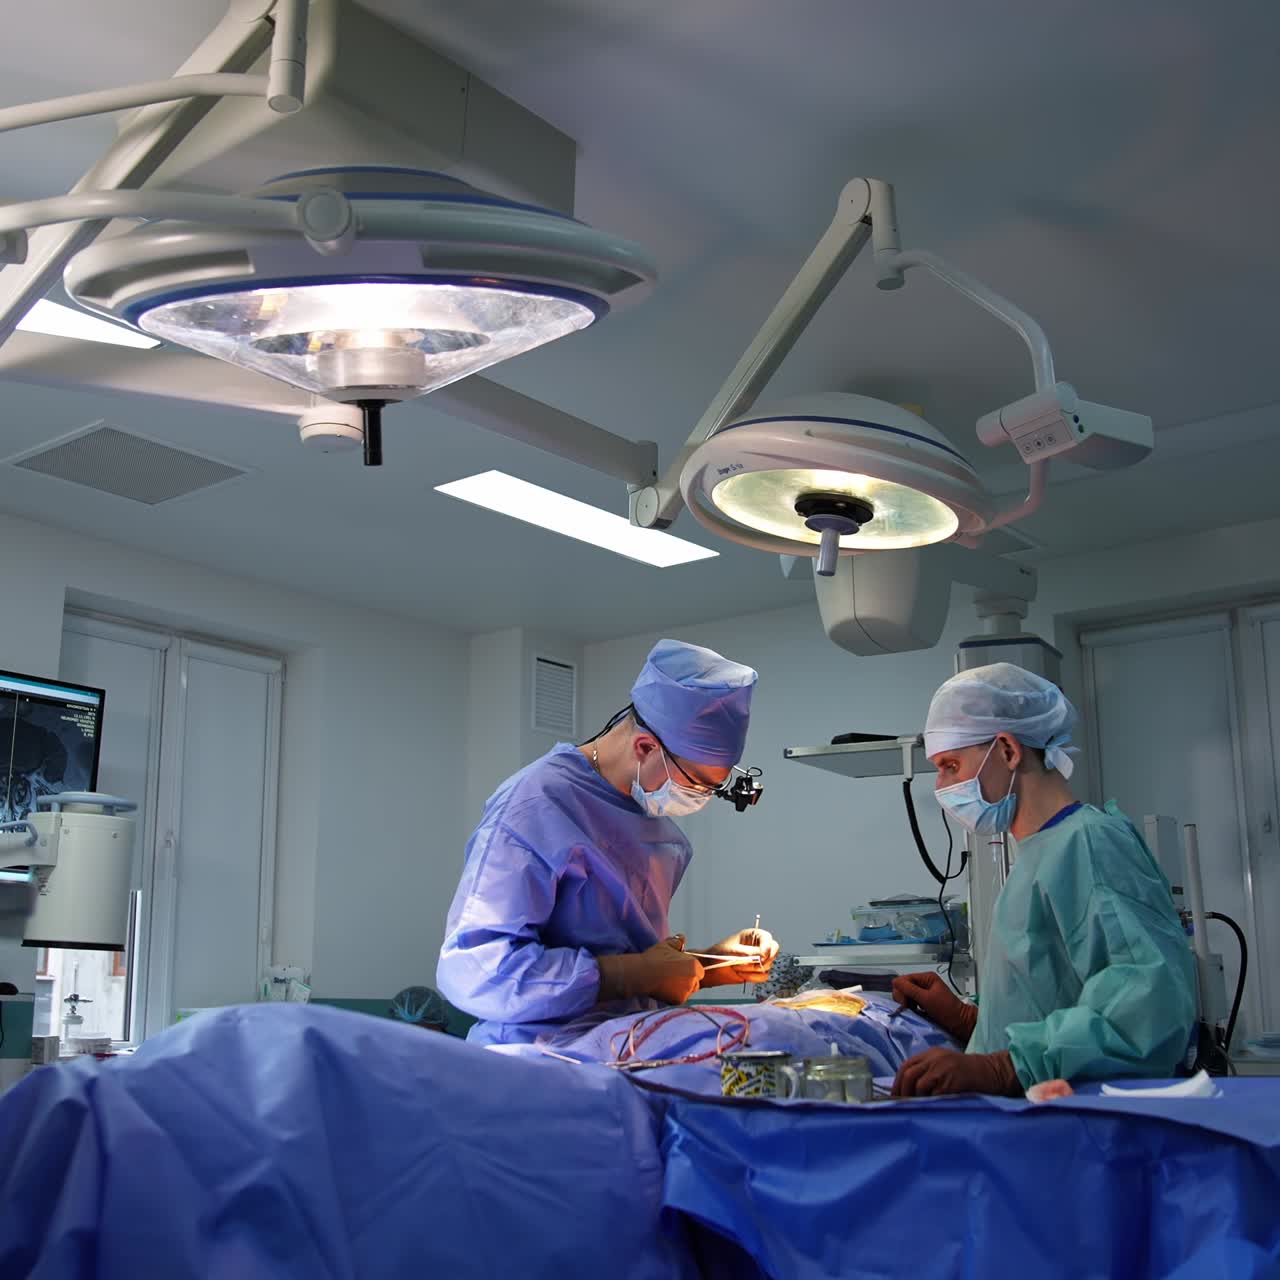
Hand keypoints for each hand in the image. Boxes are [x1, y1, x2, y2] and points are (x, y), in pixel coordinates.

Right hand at [596, 938, 703, 1005]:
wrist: (642, 974)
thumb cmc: (655, 958)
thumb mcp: (667, 945)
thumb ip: (677, 942)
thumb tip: (681, 938)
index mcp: (694, 965)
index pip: (699, 970)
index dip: (690, 969)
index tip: (680, 967)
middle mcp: (694, 979)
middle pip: (695, 981)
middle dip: (687, 979)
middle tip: (673, 974)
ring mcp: (687, 991)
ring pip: (688, 990)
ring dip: (681, 987)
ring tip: (667, 981)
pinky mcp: (679, 1000)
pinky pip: (680, 998)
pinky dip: (674, 995)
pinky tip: (665, 987)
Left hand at [699, 927, 779, 986]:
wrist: (711, 968)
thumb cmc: (719, 954)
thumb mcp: (733, 951)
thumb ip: (748, 953)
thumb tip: (762, 956)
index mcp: (752, 935)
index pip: (767, 938)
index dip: (767, 947)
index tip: (762, 956)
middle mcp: (758, 946)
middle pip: (773, 951)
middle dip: (765, 960)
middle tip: (754, 964)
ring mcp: (759, 959)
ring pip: (768, 966)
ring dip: (752, 969)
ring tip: (737, 967)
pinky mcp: (757, 972)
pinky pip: (763, 977)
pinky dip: (753, 977)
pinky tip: (742, 975)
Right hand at [891, 972, 976, 1043]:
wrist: (961, 1023)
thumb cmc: (946, 1010)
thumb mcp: (927, 998)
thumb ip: (910, 989)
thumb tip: (894, 982)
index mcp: (926, 977)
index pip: (904, 979)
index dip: (901, 991)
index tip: (904, 1004)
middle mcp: (924, 983)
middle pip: (903, 986)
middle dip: (903, 997)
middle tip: (909, 1008)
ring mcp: (924, 993)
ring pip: (906, 995)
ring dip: (907, 1003)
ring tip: (913, 1011)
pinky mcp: (924, 1002)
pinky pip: (911, 1002)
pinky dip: (911, 1007)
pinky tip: (915, 1012)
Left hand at [891, 1047, 1020, 1097]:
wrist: (991, 1071)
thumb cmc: (967, 1073)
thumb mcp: (944, 1065)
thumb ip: (928, 1071)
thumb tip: (909, 1090)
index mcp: (931, 1054)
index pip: (906, 1066)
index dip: (898, 1082)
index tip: (895, 1096)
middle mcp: (935, 1058)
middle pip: (909, 1074)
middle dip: (902, 1091)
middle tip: (902, 1105)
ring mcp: (944, 1068)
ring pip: (919, 1085)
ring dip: (916, 1098)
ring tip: (917, 1107)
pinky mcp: (952, 1081)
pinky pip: (935, 1094)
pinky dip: (930, 1102)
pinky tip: (932, 1108)